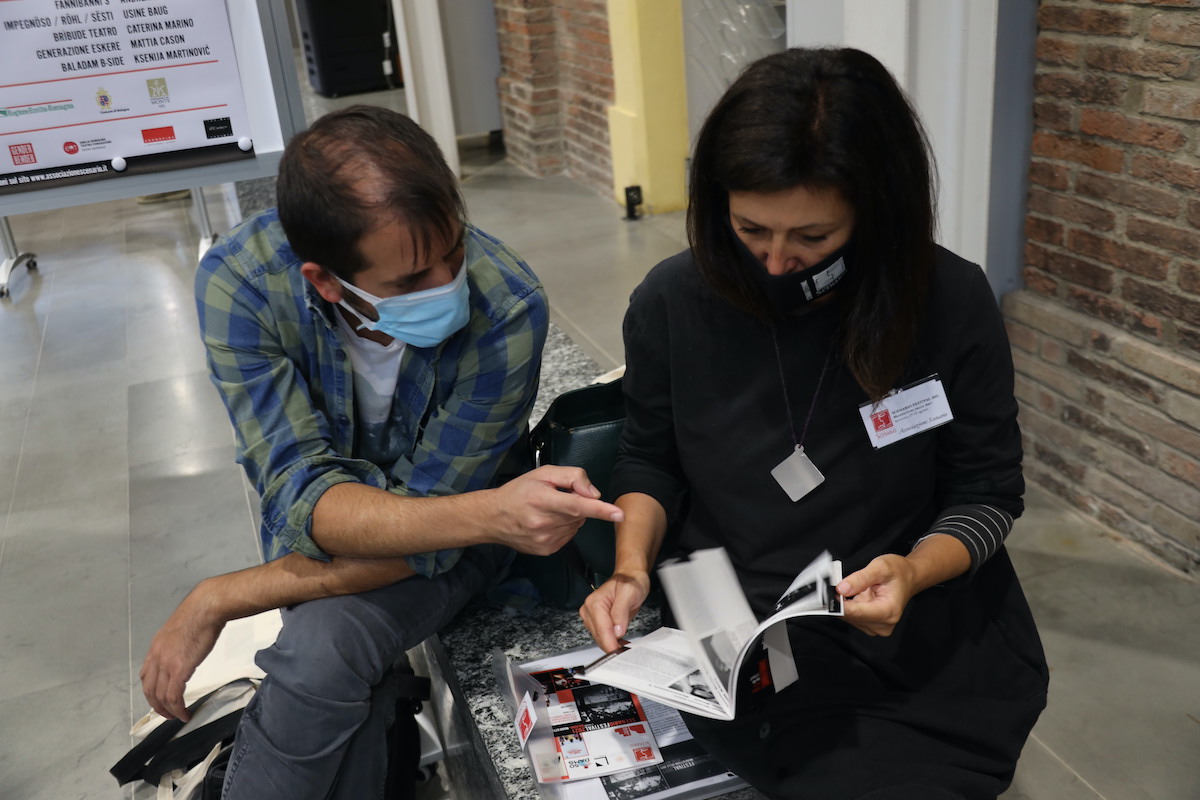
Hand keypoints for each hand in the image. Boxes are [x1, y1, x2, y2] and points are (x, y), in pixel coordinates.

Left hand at [139, 582, 224, 721]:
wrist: (206, 608)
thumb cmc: (199, 615)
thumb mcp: (179, 630)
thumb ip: (176, 644)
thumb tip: (184, 650)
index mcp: (155, 648)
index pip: (145, 676)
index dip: (151, 691)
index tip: (160, 698)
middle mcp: (156, 658)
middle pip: (149, 690)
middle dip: (157, 706)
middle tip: (167, 714)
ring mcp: (166, 664)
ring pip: (161, 696)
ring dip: (168, 710)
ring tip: (178, 716)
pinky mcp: (180, 669)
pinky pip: (174, 696)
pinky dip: (178, 708)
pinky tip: (184, 713)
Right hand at [490, 465, 623, 555]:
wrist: (493, 517)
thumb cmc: (519, 491)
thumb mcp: (543, 473)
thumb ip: (572, 477)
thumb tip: (593, 493)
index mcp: (542, 499)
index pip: (576, 505)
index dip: (600, 509)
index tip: (618, 514)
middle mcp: (544, 523)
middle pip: (579, 514)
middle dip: (578, 505)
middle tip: (559, 498)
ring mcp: (545, 540)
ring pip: (576, 526)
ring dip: (572, 517)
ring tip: (550, 510)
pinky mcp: (546, 550)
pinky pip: (569, 536)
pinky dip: (565, 527)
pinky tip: (548, 522)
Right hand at [580, 570, 650, 652]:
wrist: (630, 577)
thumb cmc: (630, 581)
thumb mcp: (629, 593)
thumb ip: (621, 612)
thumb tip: (616, 631)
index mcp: (595, 603)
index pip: (601, 630)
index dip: (611, 644)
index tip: (620, 653)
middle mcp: (589, 610)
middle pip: (599, 637)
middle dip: (613, 646)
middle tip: (628, 652)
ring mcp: (592, 617)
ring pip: (601, 639)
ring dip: (613, 645)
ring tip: (628, 646)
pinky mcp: (597, 621)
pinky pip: (603, 636)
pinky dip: (613, 642)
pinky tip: (622, 643)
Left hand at [836, 554, 919, 636]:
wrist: (908, 577)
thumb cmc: (898, 572)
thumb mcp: (880, 567)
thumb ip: (860, 578)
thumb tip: (841, 589)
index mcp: (888, 611)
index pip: (857, 613)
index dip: (839, 604)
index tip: (826, 595)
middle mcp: (883, 624)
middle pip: (851, 616)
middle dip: (841, 601)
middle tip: (836, 584)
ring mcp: (876, 626)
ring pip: (848, 617)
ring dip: (844, 603)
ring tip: (851, 587)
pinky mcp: (870, 625)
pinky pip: (851, 616)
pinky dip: (848, 605)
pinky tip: (853, 595)